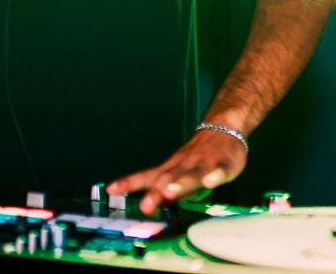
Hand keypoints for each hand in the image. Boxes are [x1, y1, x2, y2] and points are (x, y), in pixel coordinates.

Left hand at [105, 128, 247, 215]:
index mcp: (171, 169)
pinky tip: (210, 182)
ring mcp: (203, 164)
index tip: (111, 189)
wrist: (224, 128)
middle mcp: (183, 165)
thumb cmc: (199, 158)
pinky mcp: (223, 165)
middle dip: (156, 193)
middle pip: (168, 179)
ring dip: (180, 183)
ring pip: (191, 175)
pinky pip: (219, 171)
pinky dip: (214, 176)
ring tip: (169, 192)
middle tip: (145, 207)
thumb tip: (147, 206)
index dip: (129, 182)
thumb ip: (164, 190)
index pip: (146, 176)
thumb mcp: (179, 176)